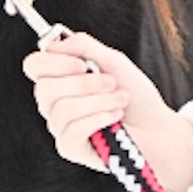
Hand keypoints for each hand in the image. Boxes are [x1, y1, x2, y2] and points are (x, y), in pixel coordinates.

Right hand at [23, 30, 192, 191]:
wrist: (158, 128)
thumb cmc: (136, 96)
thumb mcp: (114, 62)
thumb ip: (84, 47)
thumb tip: (54, 43)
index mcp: (60, 79)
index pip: (34, 66)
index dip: (53, 62)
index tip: (83, 63)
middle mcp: (55, 103)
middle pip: (44, 89)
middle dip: (83, 84)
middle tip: (111, 82)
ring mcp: (61, 127)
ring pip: (62, 109)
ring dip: (98, 101)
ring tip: (121, 100)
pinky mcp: (71, 148)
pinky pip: (72, 131)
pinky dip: (98, 119)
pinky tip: (115, 117)